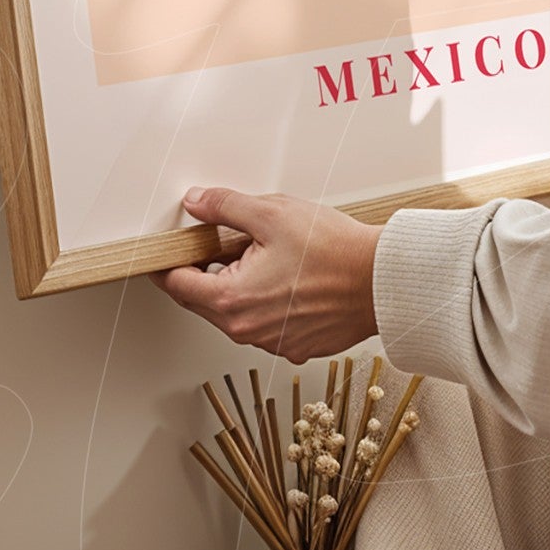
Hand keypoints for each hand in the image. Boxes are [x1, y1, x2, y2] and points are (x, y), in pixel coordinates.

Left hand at [149, 187, 380, 360]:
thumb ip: (225, 207)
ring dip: (238, 285)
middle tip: (225, 239)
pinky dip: (265, 300)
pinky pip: (265, 323)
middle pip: (205, 300)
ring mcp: (273, 342)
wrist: (381, 281)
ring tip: (265, 254)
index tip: (168, 249)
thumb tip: (196, 203)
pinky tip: (287, 275)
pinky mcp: (296, 346)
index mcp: (232, 301)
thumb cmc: (333, 250)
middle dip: (208, 269)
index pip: (177, 286)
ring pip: (236, 312)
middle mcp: (247, 331)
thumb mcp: (271, 213)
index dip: (169, 262)